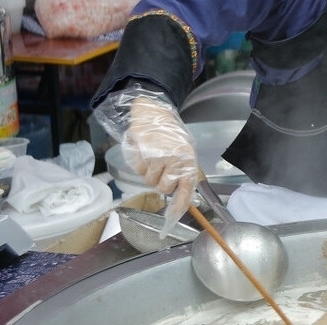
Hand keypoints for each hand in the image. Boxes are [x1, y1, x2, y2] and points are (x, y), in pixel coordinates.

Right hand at [126, 97, 197, 229]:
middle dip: (160, 183)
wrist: (154, 112)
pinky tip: (144, 152)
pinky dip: (140, 165)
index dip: (180, 204)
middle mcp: (174, 159)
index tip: (173, 216)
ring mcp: (157, 156)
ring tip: (153, 157)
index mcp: (188, 159)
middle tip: (161, 169)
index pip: (186, 188)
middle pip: (163, 188)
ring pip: (148, 180)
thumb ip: (184, 172)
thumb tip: (183, 196)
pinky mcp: (142, 153)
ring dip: (149, 173)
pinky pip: (138, 170)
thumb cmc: (171, 134)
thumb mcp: (184, 150)